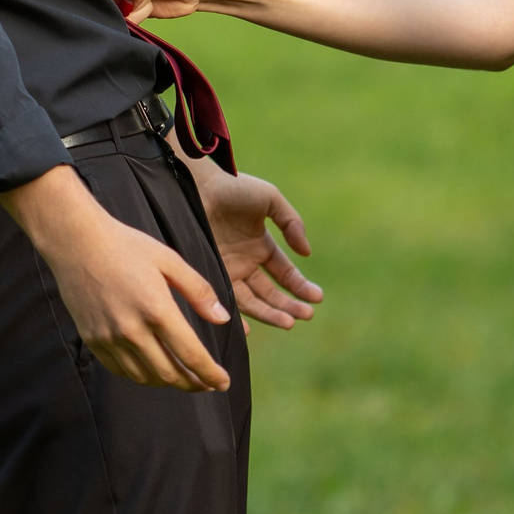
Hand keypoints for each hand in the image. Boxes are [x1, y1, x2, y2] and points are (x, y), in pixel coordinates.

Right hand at [0, 165, 233, 391]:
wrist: (75, 241)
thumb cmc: (125, 245)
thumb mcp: (169, 260)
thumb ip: (199, 291)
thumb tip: (223, 318)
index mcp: (157, 309)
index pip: (191, 355)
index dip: (211, 375)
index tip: (223, 382)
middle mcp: (132, 330)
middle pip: (169, 374)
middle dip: (193, 384)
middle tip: (206, 383)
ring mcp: (109, 338)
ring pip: (144, 377)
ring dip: (167, 382)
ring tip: (181, 376)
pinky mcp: (92, 339)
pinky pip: (120, 370)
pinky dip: (140, 375)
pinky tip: (150, 368)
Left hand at [184, 157, 321, 329]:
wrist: (197, 184)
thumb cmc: (233, 187)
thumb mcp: (270, 199)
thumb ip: (292, 223)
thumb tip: (306, 253)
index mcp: (261, 246)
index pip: (285, 274)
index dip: (301, 286)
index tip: (316, 298)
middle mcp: (245, 263)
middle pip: (271, 293)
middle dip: (290, 305)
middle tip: (306, 315)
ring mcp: (227, 271)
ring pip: (252, 301)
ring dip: (271, 313)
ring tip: (289, 323)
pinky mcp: (208, 274)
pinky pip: (224, 300)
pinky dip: (235, 317)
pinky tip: (248, 329)